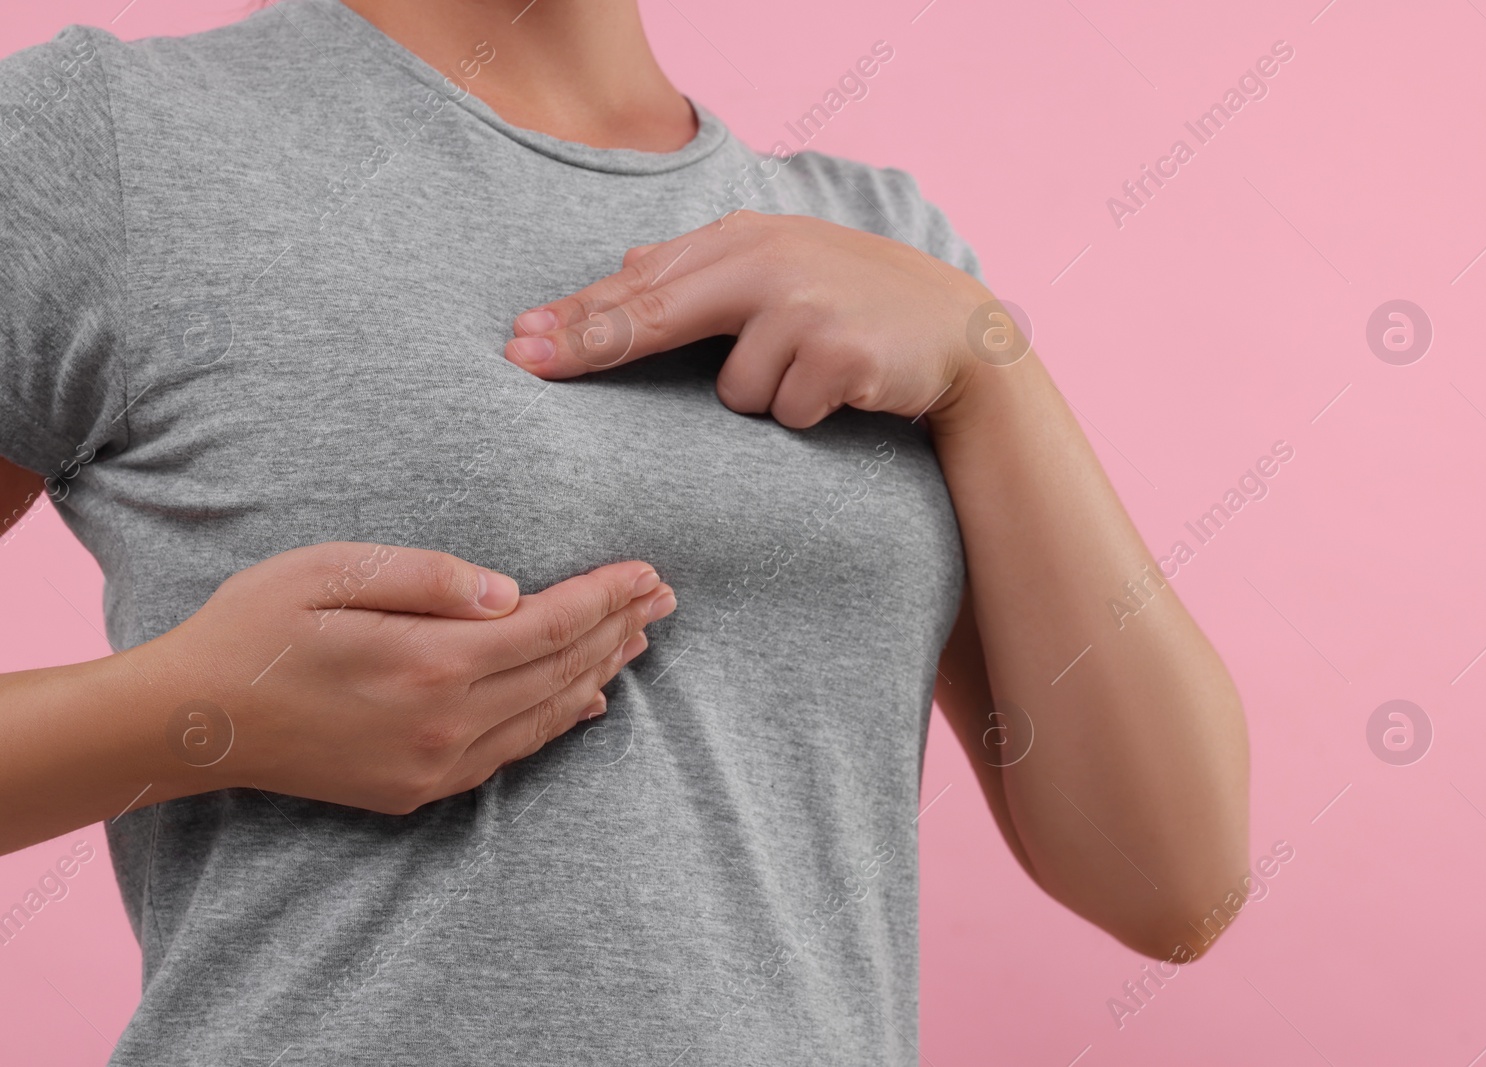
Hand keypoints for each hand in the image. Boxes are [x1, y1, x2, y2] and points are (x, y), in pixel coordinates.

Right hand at [147, 543, 675, 813]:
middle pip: (561, 670)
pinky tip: (585, 700)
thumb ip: (428, 577)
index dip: (604, 596)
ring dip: (600, 673)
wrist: (195, 722)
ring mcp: (435, 764)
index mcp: (430, 662)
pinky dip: (558, 722)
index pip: (549, 625)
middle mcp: (445, 723)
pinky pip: (513, 753)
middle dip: (619, 629)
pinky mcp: (419, 789)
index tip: (646, 571)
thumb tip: (513, 592)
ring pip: (546, 715)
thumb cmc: (256, 628)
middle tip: (665, 597)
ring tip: (639, 639)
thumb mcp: (330, 572)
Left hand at [503, 212, 1002, 428]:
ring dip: (762, 397)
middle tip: (526, 364)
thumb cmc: (855, 298)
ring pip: (733, 390)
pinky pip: (785, 413)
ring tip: (809, 372)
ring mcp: (806, 306)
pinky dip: (805, 414)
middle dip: (589, 346)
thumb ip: (706, 269)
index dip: (578, 315)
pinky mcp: (840, 353)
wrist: (958, 329)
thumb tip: (623, 265)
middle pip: (656, 315)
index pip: (644, 282)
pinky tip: (842, 389)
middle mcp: (770, 262)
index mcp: (746, 239)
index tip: (519, 342)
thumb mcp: (784, 264)